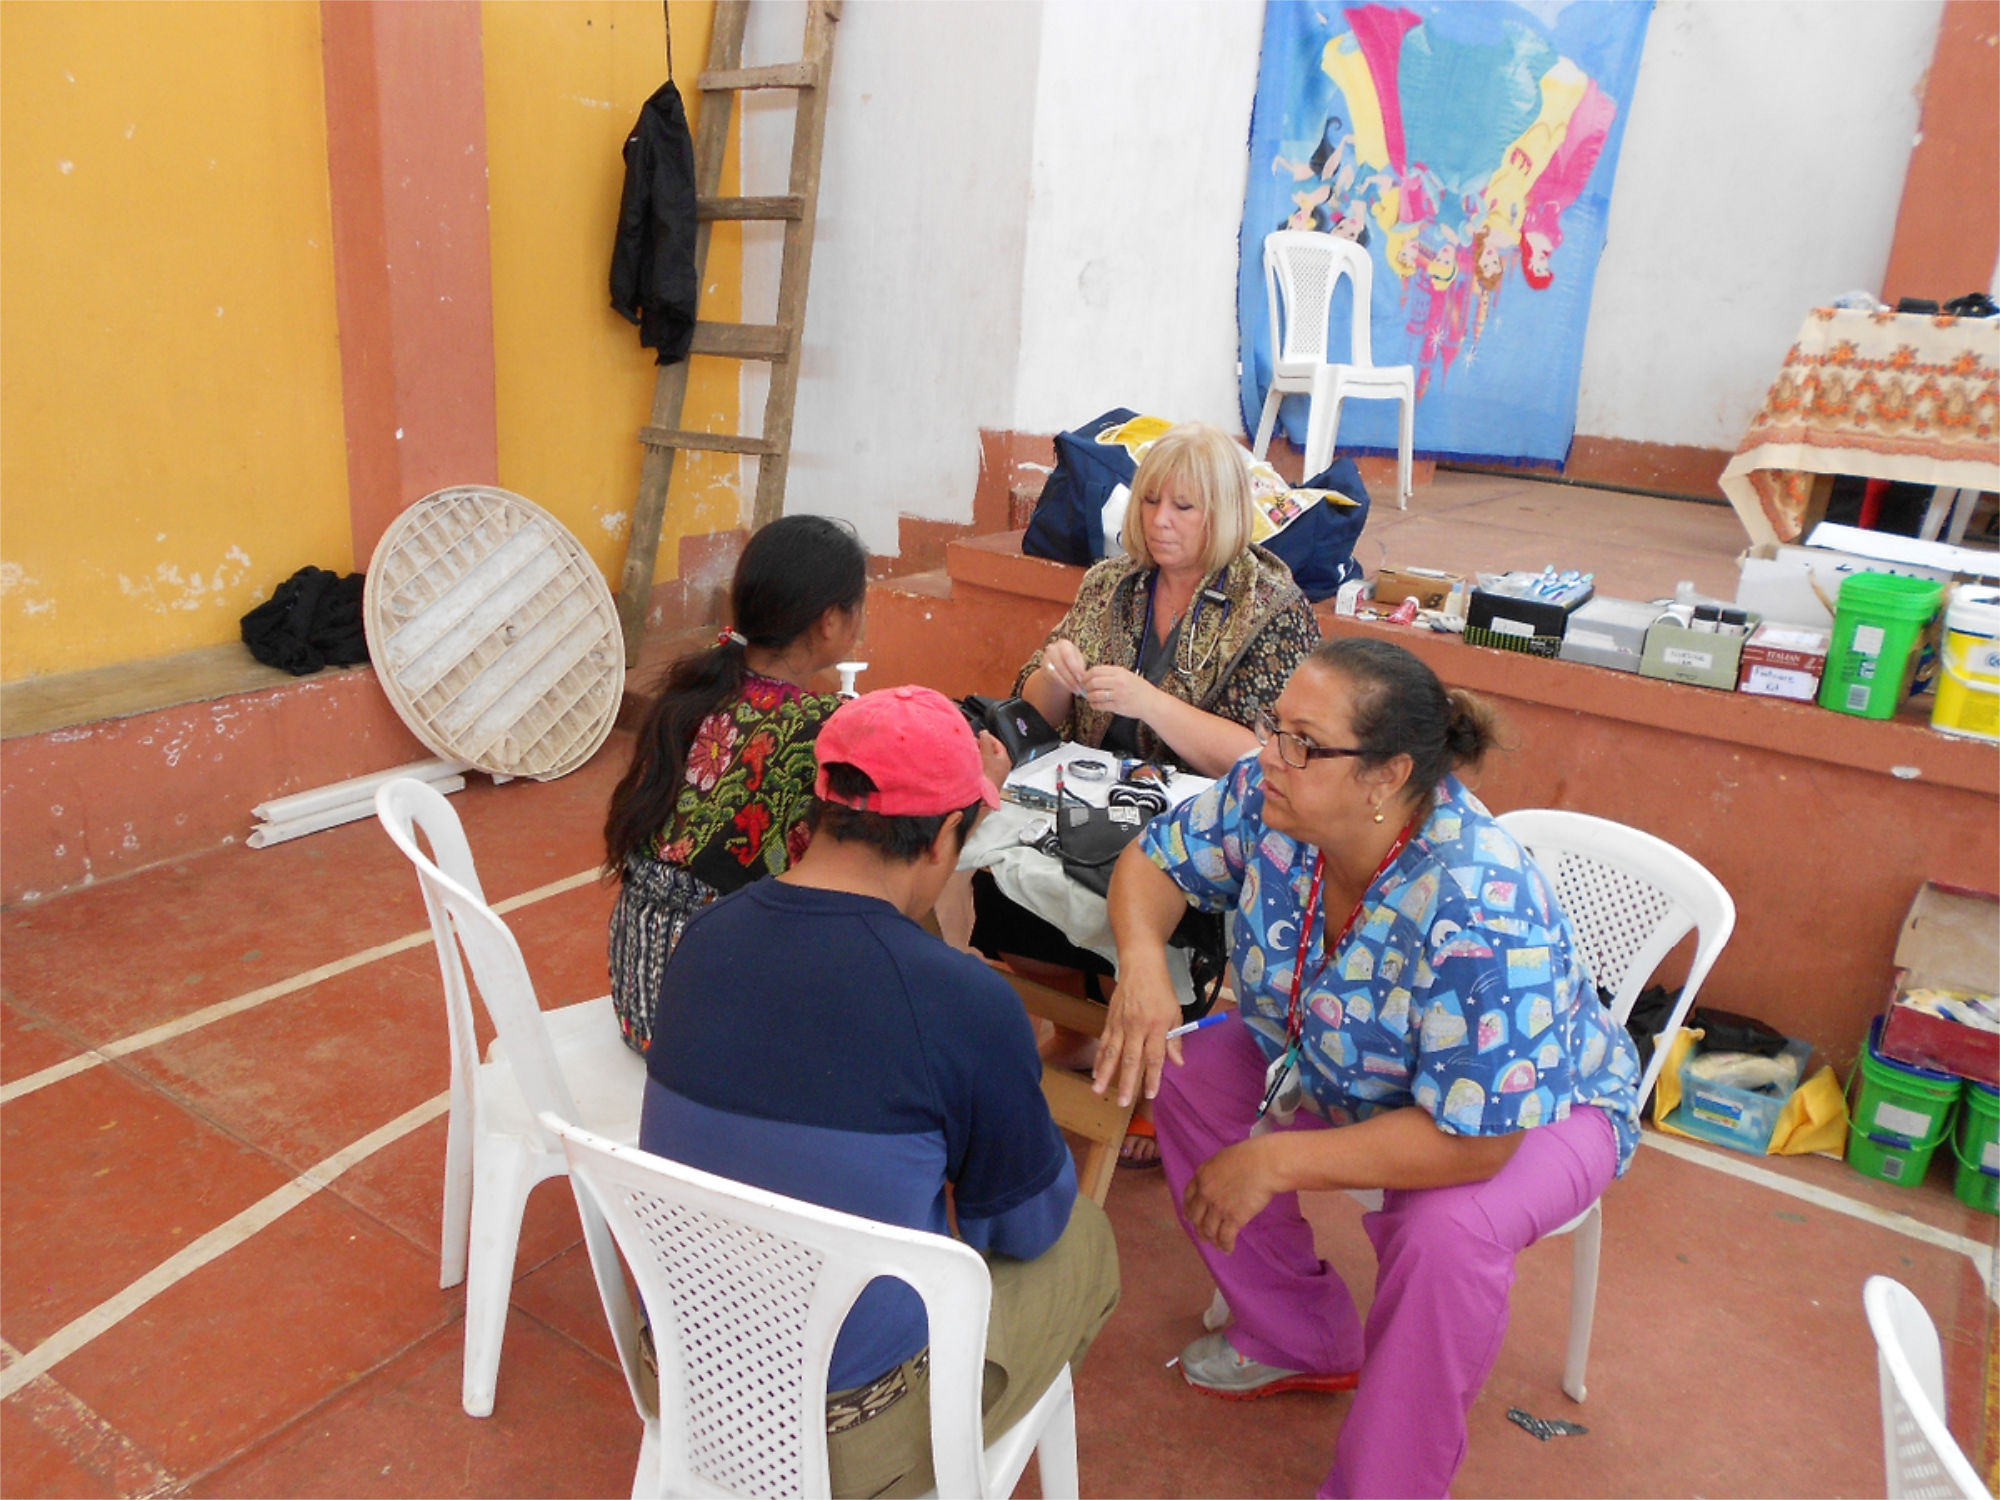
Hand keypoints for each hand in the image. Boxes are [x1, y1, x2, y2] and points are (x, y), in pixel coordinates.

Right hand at [976, 730, 1011, 791]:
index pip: (998, 744)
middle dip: (982, 745)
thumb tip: (985, 733)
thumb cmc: (988, 777)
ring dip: (978, 754)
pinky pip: (982, 766)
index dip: (989, 737)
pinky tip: (970, 762)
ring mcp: (994, 774)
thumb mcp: (986, 754)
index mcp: (1005, 760)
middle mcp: (1001, 767)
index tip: (981, 734)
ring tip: (970, 751)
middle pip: (991, 751)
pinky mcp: (987, 779)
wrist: (982, 795)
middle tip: (973, 742)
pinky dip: (976, 762)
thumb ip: (985, 741)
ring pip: (986, 759)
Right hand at [1041, 639, 1088, 695]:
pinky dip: (1063, 684)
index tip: (1081, 677)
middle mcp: (1052, 649)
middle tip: (1080, 686)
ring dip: (1068, 683)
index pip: (1068, 655)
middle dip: (1072, 677)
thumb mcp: (1078, 660)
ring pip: (1056, 673)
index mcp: (1064, 644)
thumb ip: (1080, 666)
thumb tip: (1083, 676)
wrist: (1057, 665)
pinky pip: (1053, 678)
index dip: (1074, 667)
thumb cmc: (1072, 662)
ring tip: (1077, 690)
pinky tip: (1070, 688)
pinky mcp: (1043, 668)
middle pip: (1061, 665)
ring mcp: (1046, 658)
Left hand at [1080, 665, 1155, 719]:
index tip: (1084, 678)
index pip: (1096, 670)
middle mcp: (1118, 682)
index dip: (1086, 675)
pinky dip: (1093, 705)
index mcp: (1120, 672)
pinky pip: (1099, 706)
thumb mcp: (1127, 675)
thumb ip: (1111, 674)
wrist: (1152, 703)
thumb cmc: (1140, 689)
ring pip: (1094, 695)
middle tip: (1085, 688)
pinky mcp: (1117, 706)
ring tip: (1090, 697)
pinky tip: (1095, 704)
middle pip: (1093, 682)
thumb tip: (1092, 675)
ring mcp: (1118, 695)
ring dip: (1089, 696)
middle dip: (1086, 686)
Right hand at [1092, 957, 1183, 1106]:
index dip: (1153, 1077)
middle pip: (1131, 1059)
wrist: (1141, 967)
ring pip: (1112, 1053)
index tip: (1150, 1094)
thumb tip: (1178, 1063)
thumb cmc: (1161, 991)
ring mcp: (1121, 1024)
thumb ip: (1174, 1039)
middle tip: (1123, 1102)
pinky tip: (1095, 1073)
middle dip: (1126, 1082)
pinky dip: (1099, 1059)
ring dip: (1105, 1073)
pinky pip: (1104, 1043)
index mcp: (1157, 1026)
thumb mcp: (1175, 1013)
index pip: (1155, 1056)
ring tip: (1098, 1091)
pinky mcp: (1110, 1021)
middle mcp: (1137, 1027)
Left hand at [1183, 1138, 1282, 1253]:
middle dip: (1199, 1227)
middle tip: (1203, 1234)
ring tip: (1217, 1243)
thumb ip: (1215, 1174)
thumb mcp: (1223, 1159)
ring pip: (1208, 1230)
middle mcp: (1205, 1193)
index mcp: (1202, 1176)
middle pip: (1196, 1217)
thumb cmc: (1250, 1156)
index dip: (1188, 1209)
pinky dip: (1225, 1245)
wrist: (1265, 1164)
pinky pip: (1225, 1237)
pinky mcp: (1234, 1218)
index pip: (1188, 1197)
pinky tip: (1228, 1249)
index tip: (1189, 1216)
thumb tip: (1218, 1184)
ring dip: (1212, 1239)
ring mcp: (1218, 1207)